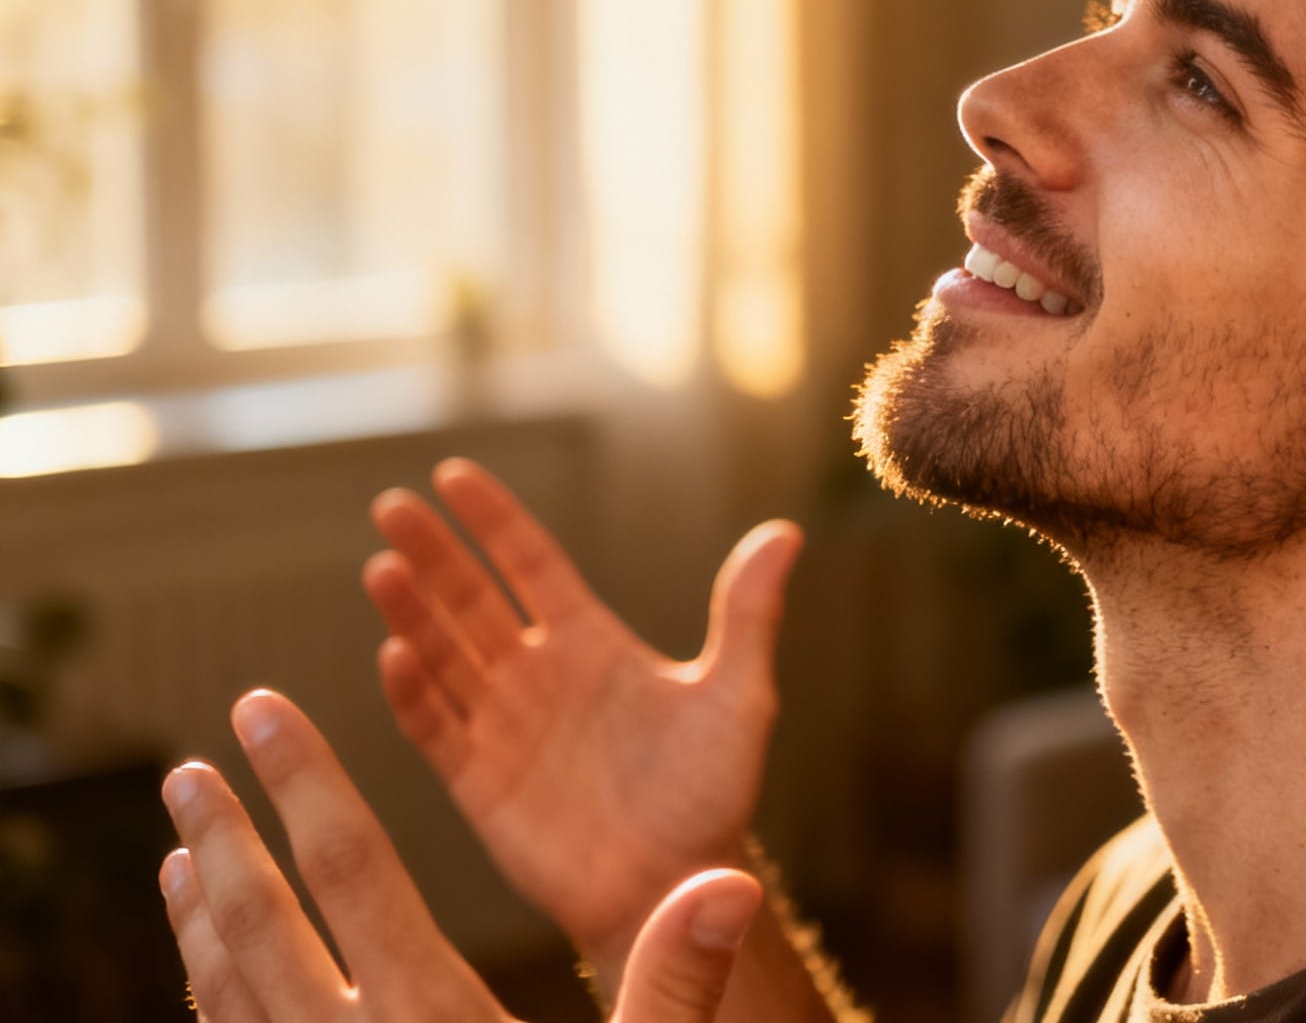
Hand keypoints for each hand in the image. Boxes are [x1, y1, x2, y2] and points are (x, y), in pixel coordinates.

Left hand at [158, 689, 760, 1022]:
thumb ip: (676, 985)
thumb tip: (724, 882)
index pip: (357, 875)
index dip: (308, 783)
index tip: (262, 710)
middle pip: (261, 926)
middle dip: (224, 839)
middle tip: (188, 766)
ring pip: (227, 994)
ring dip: (200, 914)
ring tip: (182, 851)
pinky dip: (208, 992)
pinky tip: (211, 969)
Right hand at [360, 459, 802, 976]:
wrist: (681, 883)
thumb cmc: (711, 790)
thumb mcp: (738, 695)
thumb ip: (749, 614)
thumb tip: (786, 532)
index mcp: (591, 642)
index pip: (530, 563)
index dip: (493, 521)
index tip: (452, 474)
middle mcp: (536, 674)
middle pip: (470, 598)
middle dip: (432, 553)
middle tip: (391, 504)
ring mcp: (502, 726)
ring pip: (442, 655)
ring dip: (411, 613)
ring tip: (384, 567)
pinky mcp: (479, 783)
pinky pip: (437, 729)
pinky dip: (413, 694)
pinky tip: (394, 653)